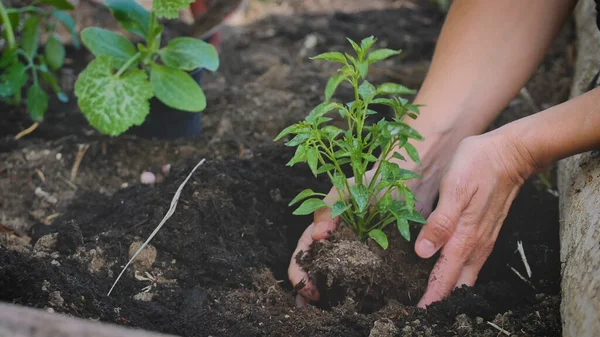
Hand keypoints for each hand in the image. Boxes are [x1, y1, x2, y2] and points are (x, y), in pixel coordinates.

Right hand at [288, 144, 446, 304]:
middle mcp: (339, 239)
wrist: (412, 182)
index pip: (305, 249)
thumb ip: (329, 206)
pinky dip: (356, 292)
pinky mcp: (379, 258)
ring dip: (327, 294)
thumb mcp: (348, 189)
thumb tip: (317, 235)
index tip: (305, 287)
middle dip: (308, 288)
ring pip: (337, 275)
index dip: (299, 269)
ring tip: (324, 311)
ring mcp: (358, 250)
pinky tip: (356, 304)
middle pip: (316, 266)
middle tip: (309, 306)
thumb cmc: (376, 182)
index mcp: (327, 225)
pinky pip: (364, 277)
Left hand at [415, 132, 536, 306]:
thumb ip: (440, 222)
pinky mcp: (486, 230)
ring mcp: (483, 237)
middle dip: (441, 296)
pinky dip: (461, 272)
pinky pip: (473, 260)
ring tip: (436, 297)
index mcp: (465, 235)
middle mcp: (476, 242)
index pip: (445, 274)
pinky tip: (453, 272)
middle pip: (458, 280)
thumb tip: (423, 252)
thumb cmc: (478, 165)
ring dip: (451, 287)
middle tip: (425, 309)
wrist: (511, 152)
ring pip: (467, 273)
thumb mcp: (454, 189)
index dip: (432, 294)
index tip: (420, 310)